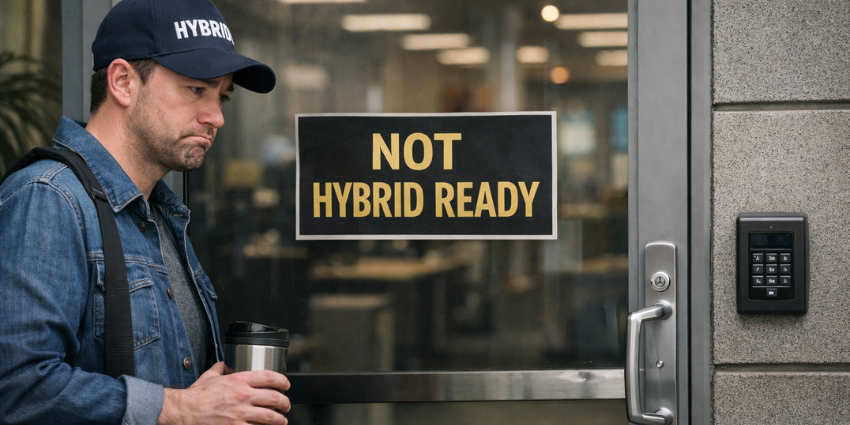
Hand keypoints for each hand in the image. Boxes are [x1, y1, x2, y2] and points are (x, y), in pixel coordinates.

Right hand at [157, 362, 290, 424]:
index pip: (269, 377)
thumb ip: (221, 368)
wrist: (184, 411)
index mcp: (239, 380)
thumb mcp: (210, 375)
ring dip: (280, 419)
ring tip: (282, 420)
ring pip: (270, 417)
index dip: (282, 381)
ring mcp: (240, 414)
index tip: (286, 385)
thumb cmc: (196, 396)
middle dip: (285, 402)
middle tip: (286, 405)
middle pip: (274, 398)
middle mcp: (243, 396)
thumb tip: (227, 364)